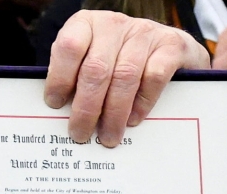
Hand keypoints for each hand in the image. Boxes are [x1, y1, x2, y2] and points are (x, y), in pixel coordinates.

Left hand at [44, 10, 209, 146]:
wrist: (165, 48)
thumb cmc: (115, 61)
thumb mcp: (87, 61)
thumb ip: (74, 80)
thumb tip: (59, 116)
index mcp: (86, 25)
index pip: (69, 47)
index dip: (60, 78)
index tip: (55, 105)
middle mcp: (114, 24)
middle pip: (96, 69)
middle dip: (86, 108)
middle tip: (80, 134)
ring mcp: (144, 32)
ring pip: (124, 77)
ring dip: (114, 114)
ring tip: (108, 137)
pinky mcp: (171, 45)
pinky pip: (154, 77)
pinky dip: (141, 103)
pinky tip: (133, 120)